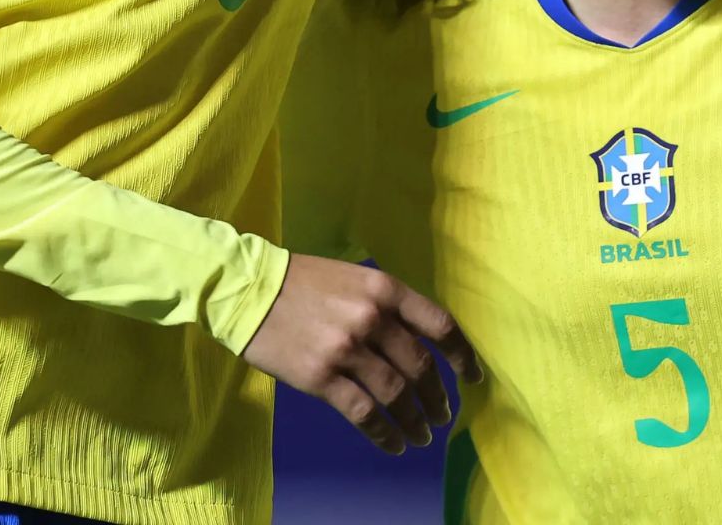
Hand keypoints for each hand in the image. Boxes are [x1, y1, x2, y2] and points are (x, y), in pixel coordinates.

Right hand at [242, 253, 479, 454]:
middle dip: (438, 396)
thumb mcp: (355, 279)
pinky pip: (364, 413)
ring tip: (423, 435)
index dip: (463, 355)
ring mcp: (347, 349)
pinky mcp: (321, 377)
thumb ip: (389, 305)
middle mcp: (372, 318)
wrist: (248, 289)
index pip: (440, 325)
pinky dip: (384, 433)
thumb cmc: (304, 282)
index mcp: (385, 289)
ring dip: (415, 420)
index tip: (473, 378)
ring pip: (396, 394)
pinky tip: (393, 443)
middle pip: (421, 366)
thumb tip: (422, 341)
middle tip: (443, 415)